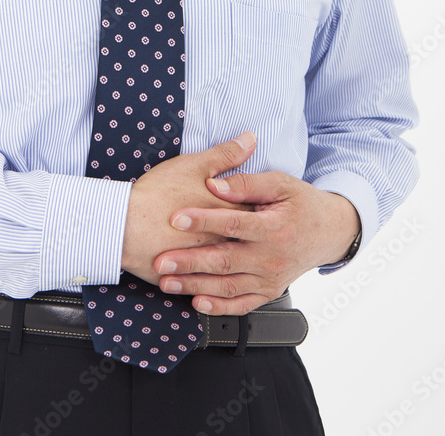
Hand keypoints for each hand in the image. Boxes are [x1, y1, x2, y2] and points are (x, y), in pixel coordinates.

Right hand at [120, 135, 255, 284]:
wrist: (126, 226)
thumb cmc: (158, 193)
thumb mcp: (193, 165)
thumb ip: (225, 154)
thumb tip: (251, 139)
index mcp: (228, 211)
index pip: (257, 209)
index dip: (261, 205)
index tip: (262, 203)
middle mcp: (223, 239)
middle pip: (248, 239)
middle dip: (253, 235)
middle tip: (255, 230)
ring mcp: (208, 262)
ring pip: (231, 263)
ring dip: (236, 258)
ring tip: (234, 250)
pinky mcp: (190, 278)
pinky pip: (210, 283)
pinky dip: (214, 279)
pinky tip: (215, 276)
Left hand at [153, 165, 361, 314]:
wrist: (330, 232)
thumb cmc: (302, 203)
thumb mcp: (280, 183)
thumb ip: (247, 183)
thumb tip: (215, 185)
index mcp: (274, 227)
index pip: (233, 224)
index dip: (203, 220)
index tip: (175, 218)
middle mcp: (272, 257)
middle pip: (225, 261)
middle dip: (189, 262)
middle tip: (161, 261)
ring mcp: (271, 278)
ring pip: (228, 286)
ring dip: (195, 286)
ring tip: (167, 283)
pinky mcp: (269, 292)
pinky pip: (242, 304)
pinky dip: (219, 307)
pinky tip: (197, 304)